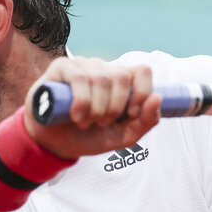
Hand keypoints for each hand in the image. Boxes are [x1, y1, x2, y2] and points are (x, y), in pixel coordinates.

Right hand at [23, 57, 161, 158]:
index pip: (142, 71)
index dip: (142, 92)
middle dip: (115, 107)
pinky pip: (79, 77)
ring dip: (96, 108)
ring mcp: (82, 65)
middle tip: (102, 122)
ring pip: (101, 78)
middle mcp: (102, 69)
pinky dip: (81, 102)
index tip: (132, 114)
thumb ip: (146, 121)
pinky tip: (75, 116)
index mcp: (120, 81)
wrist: (54, 145)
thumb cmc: (89, 137)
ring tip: (85, 122)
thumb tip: (158, 97)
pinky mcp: (61, 67)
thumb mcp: (123, 136)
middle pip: (122, 77)